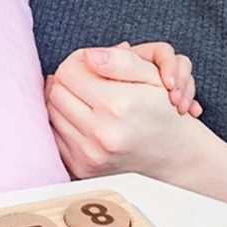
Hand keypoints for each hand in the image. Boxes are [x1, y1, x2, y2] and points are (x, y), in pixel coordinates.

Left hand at [44, 46, 201, 179]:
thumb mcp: (152, 76)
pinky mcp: (82, 169)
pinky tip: (85, 118)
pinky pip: (56, 137)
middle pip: (55, 92)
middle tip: (89, 80)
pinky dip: (66, 124)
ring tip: (89, 98)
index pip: (68, 72)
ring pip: (52, 114)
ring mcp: (90, 155)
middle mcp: (101, 134)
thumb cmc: (163, 111)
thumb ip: (120, 61)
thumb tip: (88, 56)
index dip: (77, 62)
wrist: (174, 154)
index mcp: (118, 106)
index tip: (91, 64)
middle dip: (69, 81)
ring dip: (66, 102)